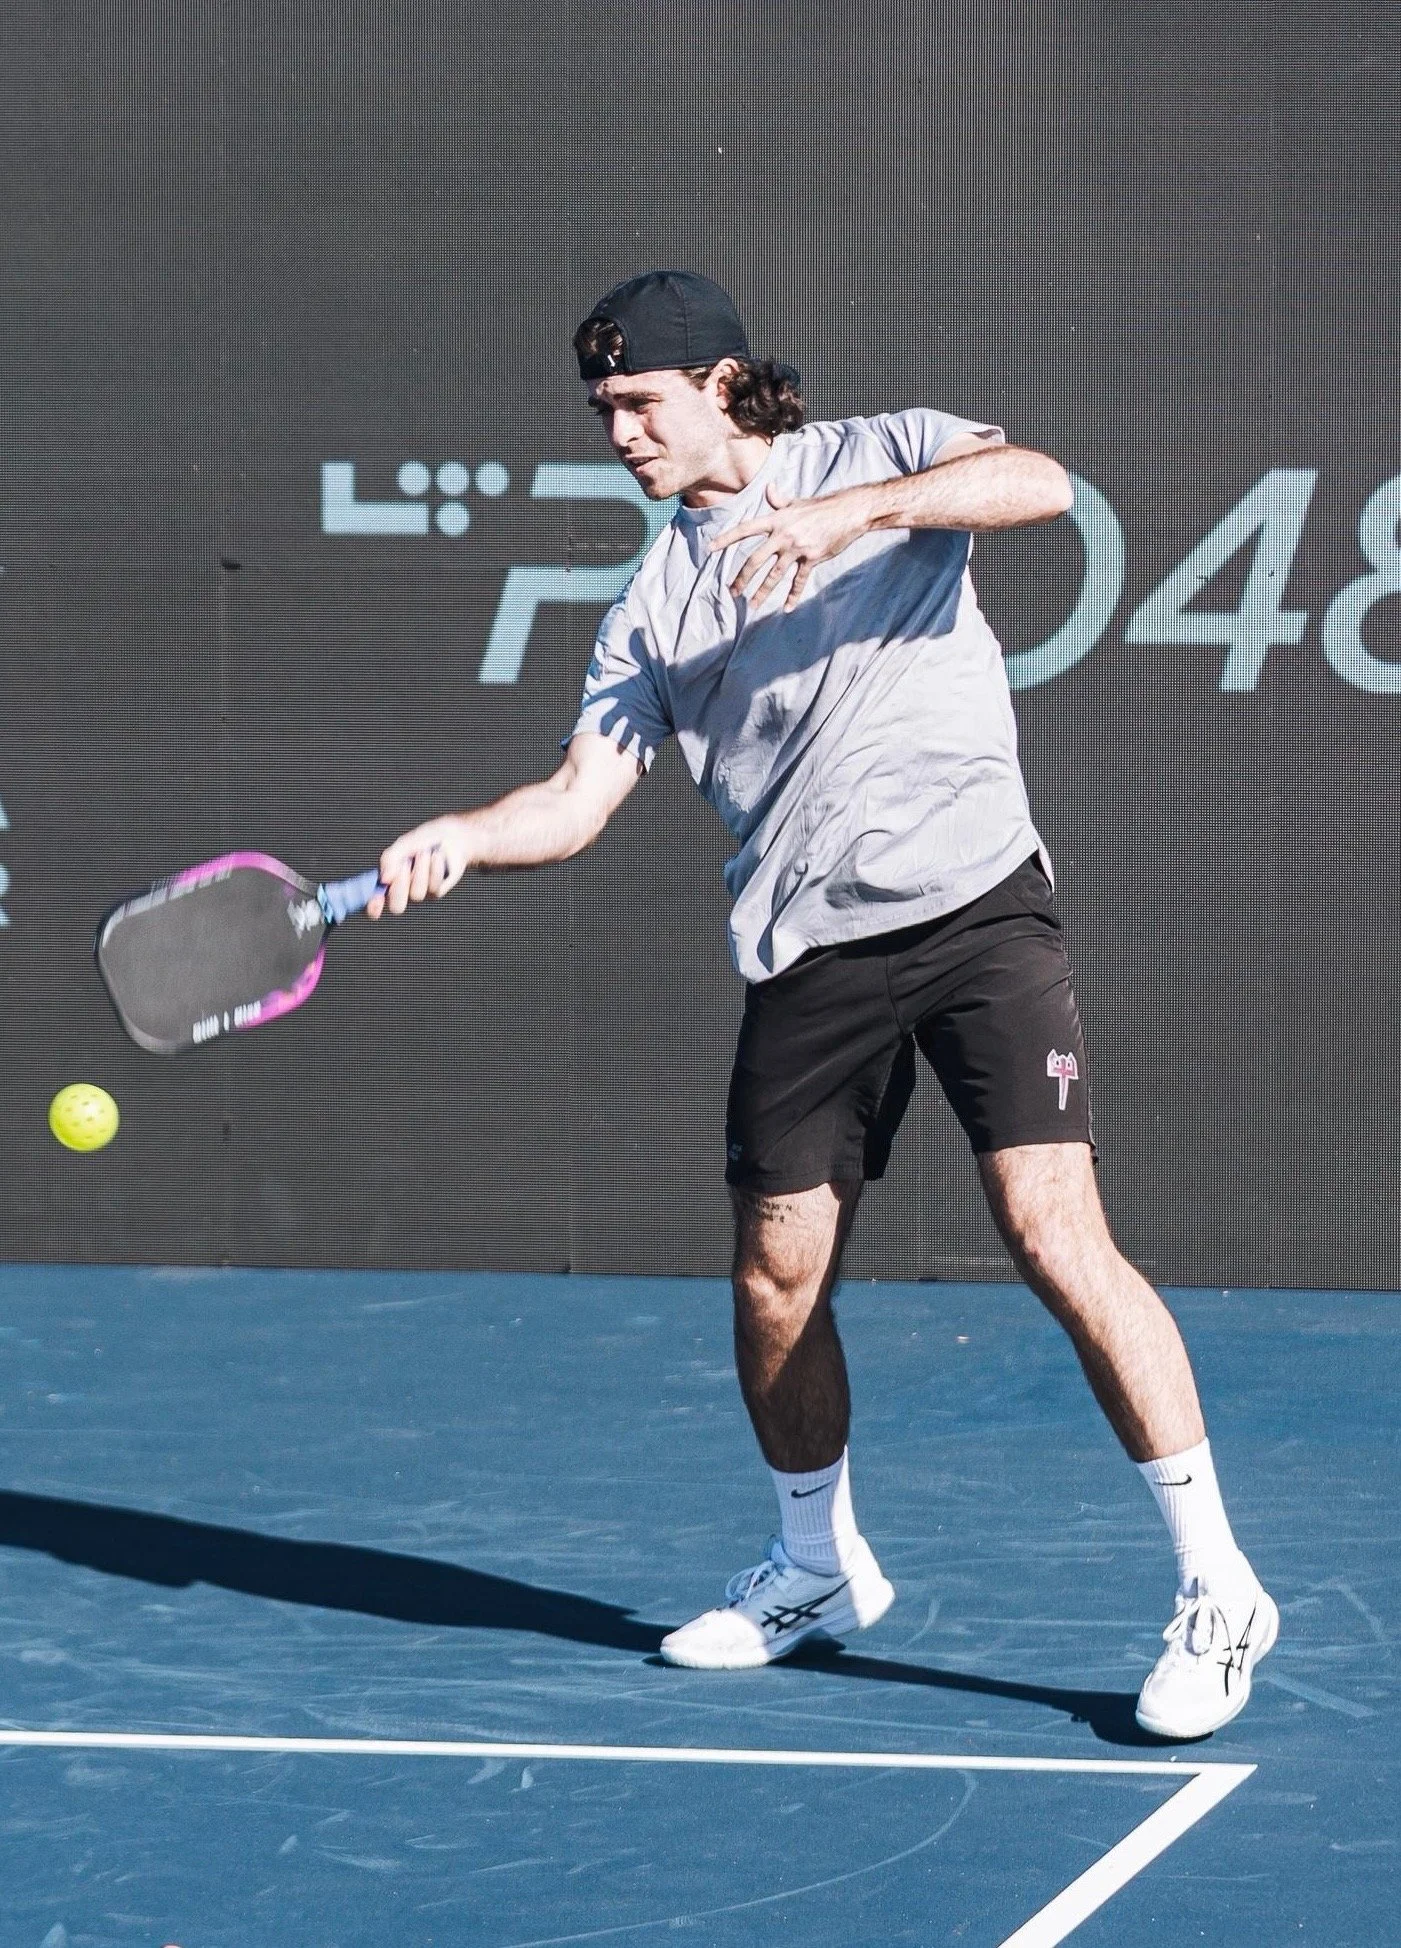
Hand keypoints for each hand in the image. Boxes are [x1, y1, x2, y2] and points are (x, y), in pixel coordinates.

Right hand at [369, 814, 472, 917]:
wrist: (447, 837)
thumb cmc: (420, 842)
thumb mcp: (401, 846)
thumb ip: (389, 860)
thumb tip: (384, 879)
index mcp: (387, 882)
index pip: (375, 903)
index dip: (373, 907)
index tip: (376, 901)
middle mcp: (402, 893)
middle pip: (396, 907)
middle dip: (399, 886)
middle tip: (404, 864)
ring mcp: (419, 894)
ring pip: (416, 894)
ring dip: (420, 870)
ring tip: (424, 852)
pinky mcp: (436, 892)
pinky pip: (433, 888)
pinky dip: (434, 869)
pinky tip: (436, 856)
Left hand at [711, 482, 872, 611]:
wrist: (849, 511)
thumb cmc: (822, 506)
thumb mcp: (797, 502)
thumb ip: (779, 500)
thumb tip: (768, 489)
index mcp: (776, 519)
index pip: (745, 529)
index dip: (726, 539)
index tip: (710, 549)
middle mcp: (783, 534)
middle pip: (755, 559)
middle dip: (742, 578)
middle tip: (732, 593)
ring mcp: (797, 547)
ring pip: (774, 575)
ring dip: (762, 592)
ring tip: (753, 605)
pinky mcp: (812, 558)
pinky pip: (799, 581)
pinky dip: (793, 596)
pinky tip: (786, 608)